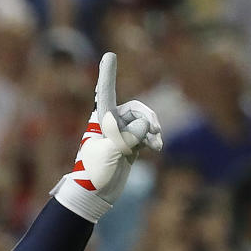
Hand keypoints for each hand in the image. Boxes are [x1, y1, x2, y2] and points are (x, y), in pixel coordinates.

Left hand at [52, 52, 161, 222]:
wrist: (93, 196)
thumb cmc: (94, 174)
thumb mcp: (111, 153)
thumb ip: (128, 136)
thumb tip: (144, 127)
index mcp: (100, 120)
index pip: (105, 93)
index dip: (108, 74)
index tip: (110, 54)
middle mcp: (110, 124)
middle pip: (136, 109)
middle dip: (148, 118)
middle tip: (155, 132)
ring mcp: (121, 134)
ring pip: (144, 122)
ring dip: (152, 130)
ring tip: (156, 143)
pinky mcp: (129, 145)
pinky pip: (145, 134)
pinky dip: (152, 139)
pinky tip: (156, 147)